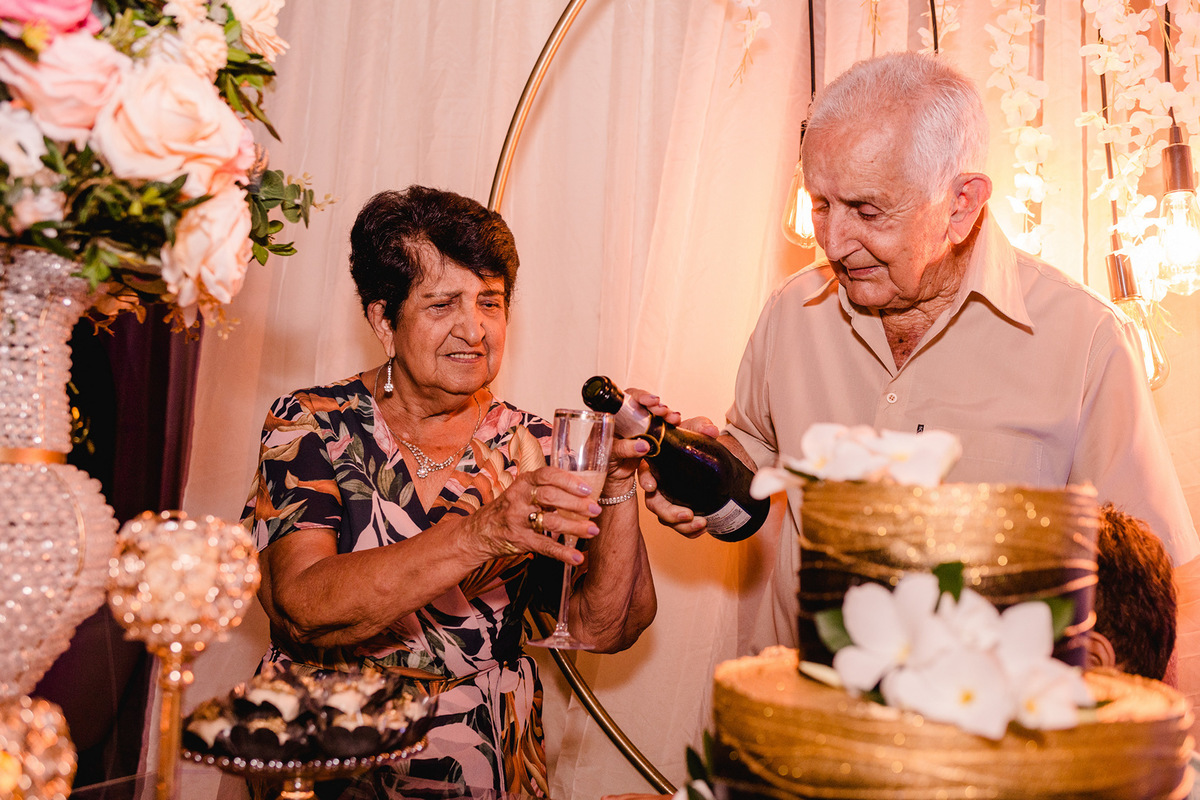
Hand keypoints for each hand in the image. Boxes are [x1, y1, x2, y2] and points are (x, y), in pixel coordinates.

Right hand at [463, 467, 603, 565]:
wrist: (479, 532)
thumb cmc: (510, 508)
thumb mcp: (523, 491)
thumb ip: (547, 488)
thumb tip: (583, 490)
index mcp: (524, 482)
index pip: (547, 475)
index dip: (568, 481)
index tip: (587, 489)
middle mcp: (519, 498)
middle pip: (550, 497)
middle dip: (576, 503)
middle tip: (596, 509)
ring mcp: (518, 520)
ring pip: (550, 521)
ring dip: (574, 527)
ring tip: (593, 530)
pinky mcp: (519, 540)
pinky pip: (544, 546)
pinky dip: (562, 553)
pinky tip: (577, 557)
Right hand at [628, 390, 718, 537]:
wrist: (704, 450)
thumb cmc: (690, 436)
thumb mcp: (694, 428)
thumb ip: (700, 426)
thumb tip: (711, 430)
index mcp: (655, 462)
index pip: (644, 472)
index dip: (646, 480)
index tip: (651, 486)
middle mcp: (657, 482)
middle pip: (654, 502)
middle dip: (669, 512)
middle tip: (688, 514)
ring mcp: (666, 497)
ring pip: (666, 517)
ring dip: (682, 525)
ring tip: (702, 523)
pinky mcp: (677, 507)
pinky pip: (679, 524)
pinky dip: (690, 530)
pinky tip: (703, 528)